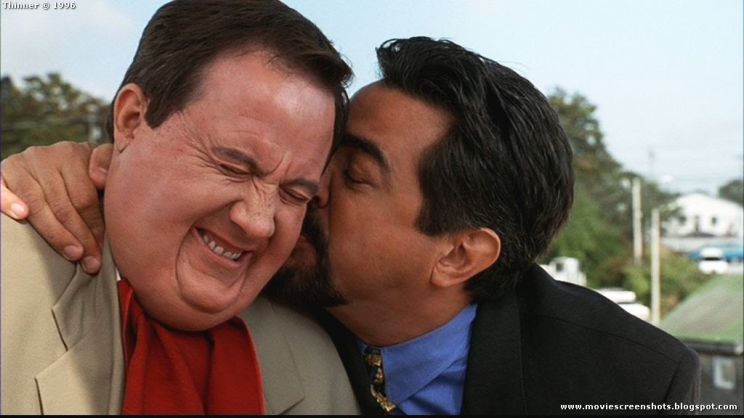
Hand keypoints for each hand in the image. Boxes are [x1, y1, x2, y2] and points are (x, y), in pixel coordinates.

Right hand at [1, 142, 112, 273]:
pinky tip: (22, 216)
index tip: (101, 251)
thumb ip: (105, 165)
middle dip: (80, 236)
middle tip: (89, 261)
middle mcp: (44, 155)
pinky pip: (0, 189)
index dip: (95, 227)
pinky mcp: (1, 173)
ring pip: (38, 204)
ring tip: (72, 253)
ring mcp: (20, 164)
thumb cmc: (78, 176)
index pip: (85, 197)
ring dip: (56, 233)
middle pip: (64, 204)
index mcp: (71, 153)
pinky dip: (9, 202)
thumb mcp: (95, 167)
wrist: (47, 166)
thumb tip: (101, 180)